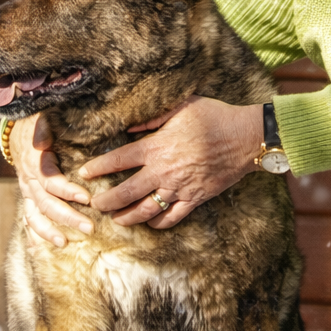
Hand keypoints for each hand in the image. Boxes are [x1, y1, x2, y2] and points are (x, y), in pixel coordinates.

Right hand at [9, 113, 93, 247]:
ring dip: (50, 232)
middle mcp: (29, 180)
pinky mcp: (27, 199)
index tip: (86, 198)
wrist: (18, 133)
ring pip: (35, 215)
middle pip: (46, 203)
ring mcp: (26, 192)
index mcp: (35, 162)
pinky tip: (42, 249)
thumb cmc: (38, 126)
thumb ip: (43, 129)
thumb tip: (43, 139)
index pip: (50, 181)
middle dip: (68, 217)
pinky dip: (34, 235)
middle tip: (90, 227)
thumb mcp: (41, 121)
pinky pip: (28, 220)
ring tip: (65, 243)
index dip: (67, 190)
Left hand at [78, 96, 263, 228]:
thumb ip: (154, 117)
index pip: (119, 160)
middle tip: (95, 205)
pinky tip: (150, 223)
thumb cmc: (215, 117)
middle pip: (126, 192)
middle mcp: (164, 170)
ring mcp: (180, 187)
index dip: (98, 168)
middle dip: (106, 201)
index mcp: (158, 146)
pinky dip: (158, 223)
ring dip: (127, 217)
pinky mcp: (195, 198)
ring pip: (146, 210)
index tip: (84, 173)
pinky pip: (172, 217)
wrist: (246, 138)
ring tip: (116, 220)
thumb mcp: (183, 107)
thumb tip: (131, 126)